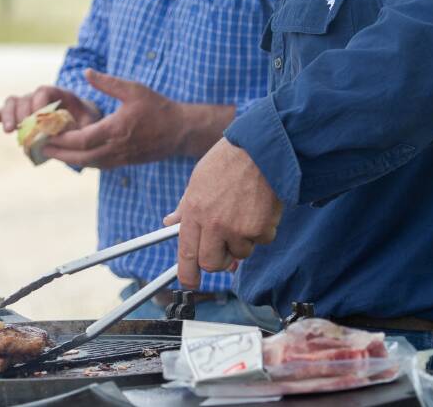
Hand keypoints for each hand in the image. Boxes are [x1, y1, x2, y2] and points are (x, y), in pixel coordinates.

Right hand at [0, 85, 100, 132]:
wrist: (82, 121)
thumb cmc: (87, 122)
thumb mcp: (88, 123)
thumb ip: (79, 127)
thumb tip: (64, 136)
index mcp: (58, 93)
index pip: (43, 92)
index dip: (39, 105)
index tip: (38, 121)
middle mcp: (39, 96)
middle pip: (24, 98)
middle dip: (20, 113)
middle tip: (19, 128)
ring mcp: (28, 105)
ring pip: (12, 103)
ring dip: (6, 115)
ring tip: (7, 130)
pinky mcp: (20, 116)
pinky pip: (5, 112)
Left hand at [40, 69, 232, 168]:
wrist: (179, 131)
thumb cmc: (157, 108)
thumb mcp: (133, 89)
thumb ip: (108, 82)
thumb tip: (86, 72)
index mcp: (116, 130)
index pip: (83, 140)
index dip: (62, 140)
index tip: (46, 135)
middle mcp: (115, 149)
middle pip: (80, 157)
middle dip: (58, 153)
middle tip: (40, 147)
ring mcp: (119, 158)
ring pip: (88, 164)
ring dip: (68, 159)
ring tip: (51, 152)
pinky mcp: (123, 162)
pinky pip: (97, 165)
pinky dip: (81, 161)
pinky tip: (72, 155)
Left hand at [164, 138, 282, 288]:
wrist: (262, 148)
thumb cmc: (229, 161)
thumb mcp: (198, 180)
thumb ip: (185, 207)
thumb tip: (170, 222)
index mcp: (194, 211)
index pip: (186, 253)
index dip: (187, 274)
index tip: (189, 283)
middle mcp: (213, 224)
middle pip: (212, 264)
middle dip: (219, 261)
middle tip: (226, 249)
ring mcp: (237, 229)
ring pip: (240, 253)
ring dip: (244, 240)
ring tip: (246, 211)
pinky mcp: (260, 229)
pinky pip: (261, 240)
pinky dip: (263, 229)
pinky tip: (261, 207)